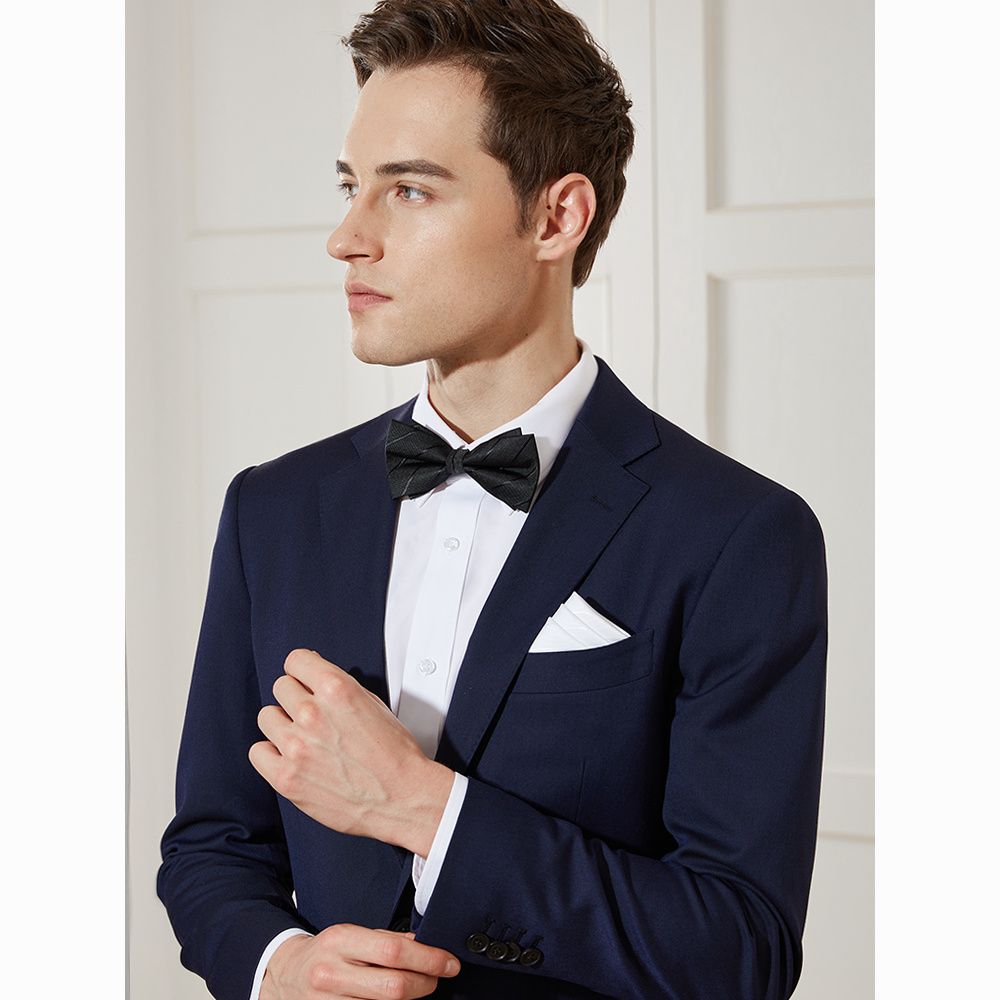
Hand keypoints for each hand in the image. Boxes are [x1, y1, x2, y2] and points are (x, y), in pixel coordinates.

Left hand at [249, 648, 453, 854]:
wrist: (403, 798)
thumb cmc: (395, 754)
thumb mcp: (374, 704)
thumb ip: (340, 687)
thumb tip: (314, 675)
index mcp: (337, 689)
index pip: (295, 660)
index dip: (302, 670)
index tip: (303, 679)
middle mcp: (313, 714)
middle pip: (281, 687)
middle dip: (295, 696)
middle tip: (309, 713)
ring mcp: (296, 746)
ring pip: (266, 716)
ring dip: (282, 723)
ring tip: (301, 736)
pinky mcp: (286, 777)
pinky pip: (257, 752)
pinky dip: (270, 753)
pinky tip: (290, 757)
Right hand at [260, 925, 460, 999]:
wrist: (286, 977)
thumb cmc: (327, 952)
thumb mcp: (352, 934)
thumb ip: (386, 940)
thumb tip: (426, 944)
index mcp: (341, 940)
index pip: (394, 950)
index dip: (428, 959)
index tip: (449, 963)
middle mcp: (332, 973)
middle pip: (394, 986)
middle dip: (426, 983)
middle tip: (438, 978)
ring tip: (419, 989)